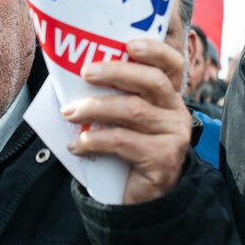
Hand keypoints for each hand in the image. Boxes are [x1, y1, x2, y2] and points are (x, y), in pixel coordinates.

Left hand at [61, 37, 191, 204]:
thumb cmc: (125, 152)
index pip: (172, 65)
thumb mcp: (122, 121)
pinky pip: (123, 142)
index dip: (154, 50)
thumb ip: (112, 98)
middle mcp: (176, 113)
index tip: (128, 44)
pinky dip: (94, 141)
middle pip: (151, 81)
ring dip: (95, 108)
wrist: (141, 200)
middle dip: (116, 71)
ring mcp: (174, 136)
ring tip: (68, 112)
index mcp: (168, 98)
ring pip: (133, 110)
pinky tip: (75, 145)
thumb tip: (69, 76)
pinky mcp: (162, 160)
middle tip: (85, 72)